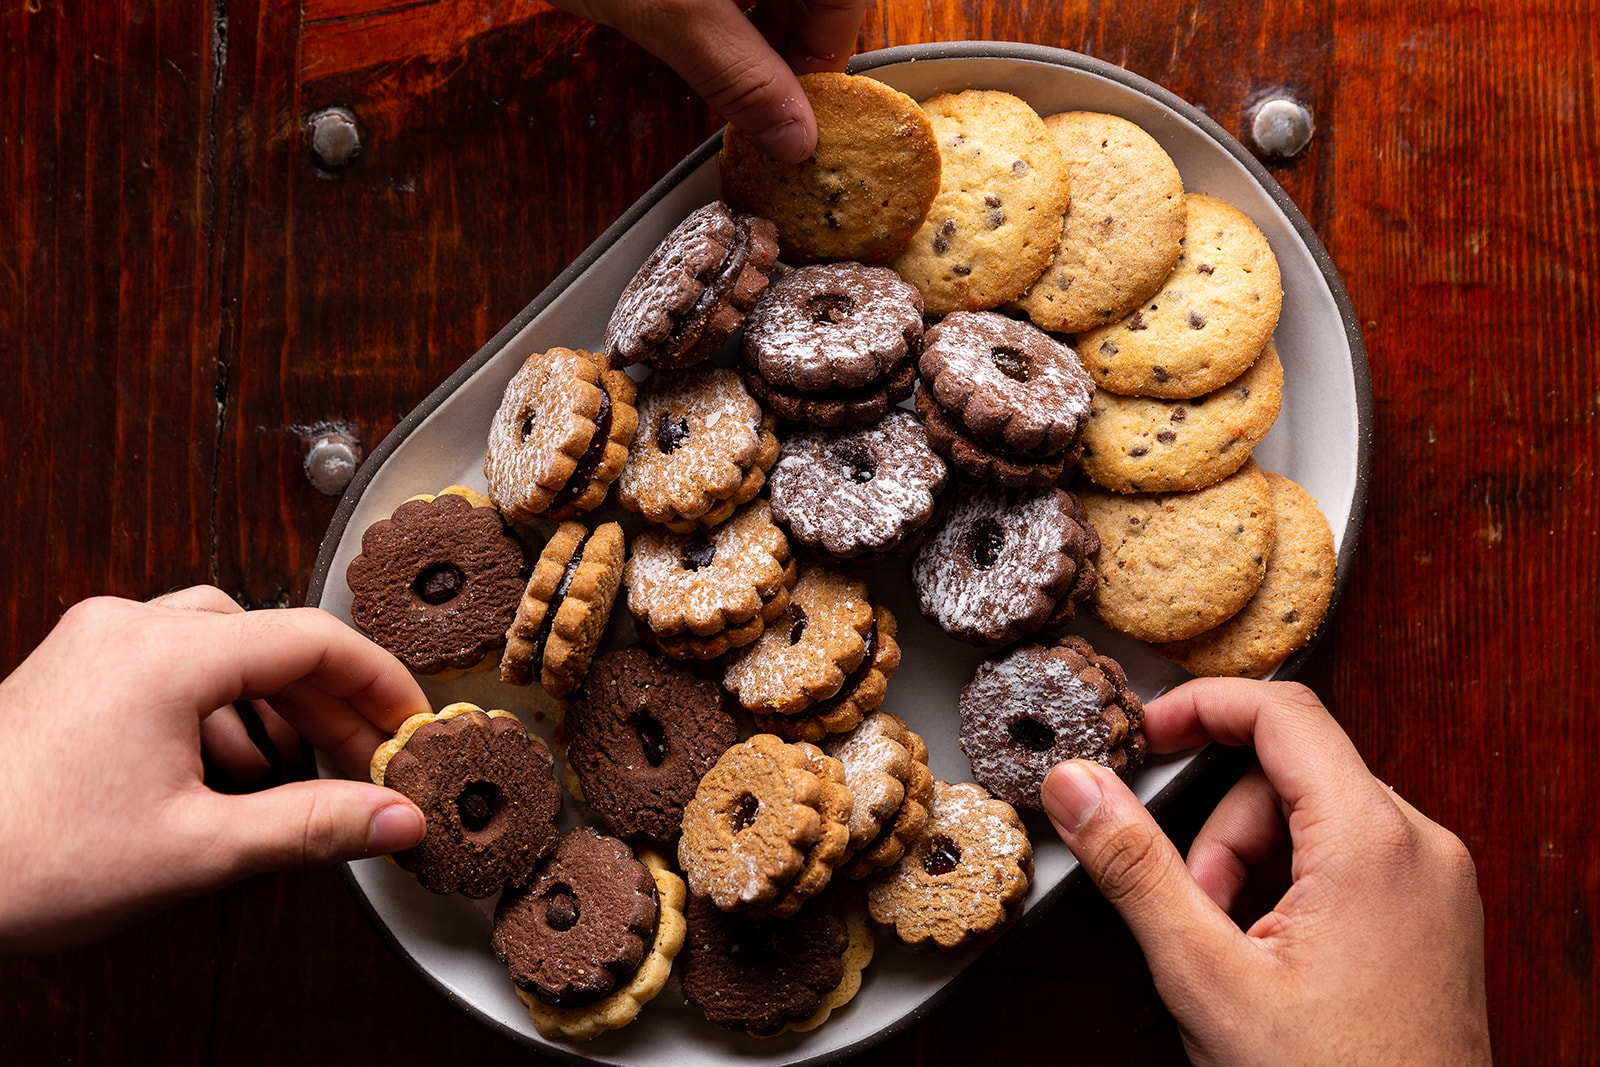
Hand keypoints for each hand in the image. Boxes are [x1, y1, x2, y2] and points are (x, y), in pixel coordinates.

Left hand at [0, 588, 428, 955]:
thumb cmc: (30, 861)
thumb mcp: (197, 849)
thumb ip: (313, 825)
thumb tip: (397, 818)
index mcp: (165, 656)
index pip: (312, 640)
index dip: (378, 684)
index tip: (411, 726)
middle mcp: (128, 629)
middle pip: (269, 640)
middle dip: (329, 704)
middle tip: (369, 762)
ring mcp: (93, 644)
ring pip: (222, 645)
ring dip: (274, 701)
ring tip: (299, 766)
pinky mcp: (73, 670)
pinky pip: (172, 663)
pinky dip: (218, 705)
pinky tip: (226, 767)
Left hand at [551, 0, 867, 161]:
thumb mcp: (672, 9)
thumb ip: (740, 76)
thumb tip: (793, 135)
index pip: (845, 5)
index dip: (817, 66)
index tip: (786, 117)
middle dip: (780, 41)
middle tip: (743, 93)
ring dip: (751, 17)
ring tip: (703, 43)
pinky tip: (687, 5)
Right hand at [1042, 678, 1491, 1065]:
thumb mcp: (1205, 977)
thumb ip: (1135, 868)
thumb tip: (1076, 785)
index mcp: (1374, 842)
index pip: (1283, 711)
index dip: (1201, 707)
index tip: (1145, 734)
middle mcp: (1421, 847)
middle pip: (1293, 772)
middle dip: (1220, 824)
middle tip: (1190, 904)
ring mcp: (1436, 885)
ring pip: (1318, 817)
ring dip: (1251, 861)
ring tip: (1230, 947)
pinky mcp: (1434, 919)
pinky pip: (1350, 858)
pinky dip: (1292, 886)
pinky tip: (1269, 956)